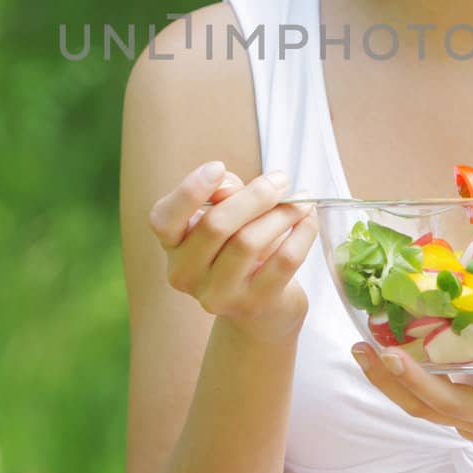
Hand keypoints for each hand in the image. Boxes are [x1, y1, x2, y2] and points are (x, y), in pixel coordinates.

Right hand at [148, 162, 318, 343]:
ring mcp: (217, 295)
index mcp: (172, 245)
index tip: (219, 166)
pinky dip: (301, 233)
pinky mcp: (252, 305)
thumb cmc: (238, 244)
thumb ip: (223, 193)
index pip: (164, 219)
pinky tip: (309, 218)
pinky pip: (282, 261)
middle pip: (216, 225)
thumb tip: (234, 189)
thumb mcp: (225, 213)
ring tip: (301, 200)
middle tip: (281, 179)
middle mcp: (185, 274)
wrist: (260, 306)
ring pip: (249, 242)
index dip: (190, 191)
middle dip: (255, 195)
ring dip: (281, 213)